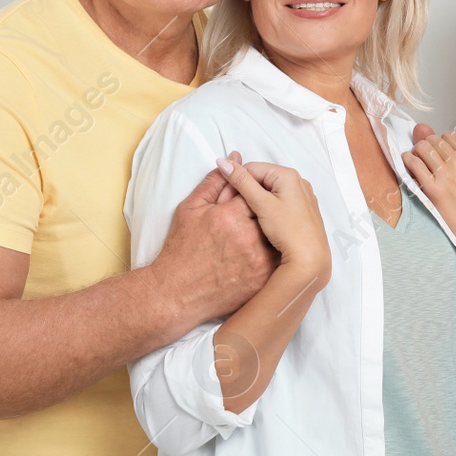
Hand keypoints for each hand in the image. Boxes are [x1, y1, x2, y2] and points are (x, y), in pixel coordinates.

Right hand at [152, 153, 274, 322]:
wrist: (178, 294)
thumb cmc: (181, 251)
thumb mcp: (191, 209)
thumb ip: (215, 182)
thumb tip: (232, 160)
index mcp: (232, 217)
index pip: (252, 190)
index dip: (244, 192)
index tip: (234, 202)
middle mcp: (251, 238)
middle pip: (267, 210)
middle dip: (257, 208)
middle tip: (237, 221)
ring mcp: (262, 259)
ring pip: (275, 231)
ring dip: (266, 227)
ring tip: (242, 238)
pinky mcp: (266, 276)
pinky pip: (277, 253)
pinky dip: (270, 247)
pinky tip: (250, 252)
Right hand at [218, 158, 330, 287]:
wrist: (310, 257)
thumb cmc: (290, 231)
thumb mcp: (261, 203)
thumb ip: (242, 182)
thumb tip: (225, 163)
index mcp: (288, 175)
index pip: (252, 168)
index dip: (235, 182)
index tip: (225, 199)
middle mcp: (298, 182)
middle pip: (261, 179)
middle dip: (245, 192)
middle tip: (234, 209)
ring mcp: (301, 197)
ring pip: (269, 192)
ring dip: (255, 201)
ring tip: (248, 217)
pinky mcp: (301, 211)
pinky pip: (279, 203)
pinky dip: (267, 209)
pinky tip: (263, 222)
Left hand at [404, 124, 455, 283]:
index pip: (449, 136)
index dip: (441, 142)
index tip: (438, 150)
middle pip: (434, 140)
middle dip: (428, 145)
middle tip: (425, 155)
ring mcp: (445, 175)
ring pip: (422, 148)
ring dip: (416, 151)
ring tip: (415, 159)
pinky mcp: (432, 189)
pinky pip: (413, 164)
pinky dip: (407, 161)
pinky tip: (407, 165)